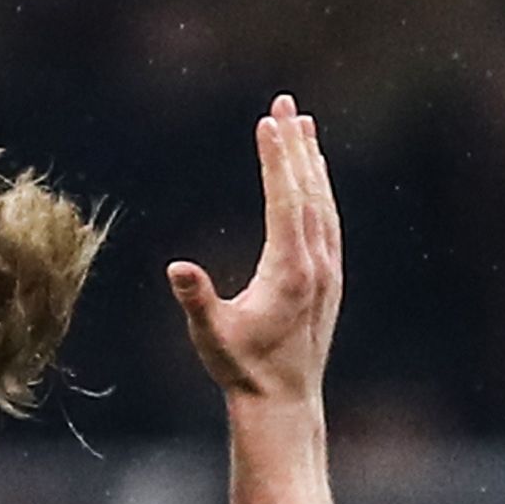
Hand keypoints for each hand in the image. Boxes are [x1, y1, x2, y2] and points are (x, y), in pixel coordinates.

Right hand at [169, 96, 342, 407]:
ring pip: (324, 203)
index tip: (268, 123)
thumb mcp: (211, 334)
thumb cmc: (242, 367)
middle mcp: (317, 264)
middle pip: (309, 191)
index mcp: (291, 271)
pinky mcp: (328, 278)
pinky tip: (313, 179)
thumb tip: (176, 267)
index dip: (276, 160)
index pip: (286, 201)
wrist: (285, 400)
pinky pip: (327, 221)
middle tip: (286, 103)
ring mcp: (328, 270)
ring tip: (303, 126)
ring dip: (312, 162)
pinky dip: (319, 190)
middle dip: (296, 145)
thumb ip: (197, 299)